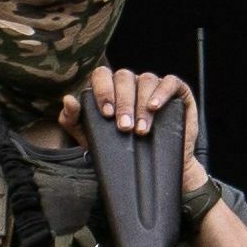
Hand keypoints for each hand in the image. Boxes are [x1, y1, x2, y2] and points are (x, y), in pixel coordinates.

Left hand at [82, 64, 210, 197]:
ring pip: (146, 80)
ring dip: (141, 105)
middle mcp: (132, 82)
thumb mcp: (91, 138)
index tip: (106, 113)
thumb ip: (74, 120)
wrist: (154, 171)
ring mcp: (154, 85)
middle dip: (123, 103)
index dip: (103, 90)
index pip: (102, 75)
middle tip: (124, 128)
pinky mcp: (177, 92)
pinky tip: (155, 107)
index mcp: (111, 87)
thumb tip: (68, 99)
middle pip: (124, 77)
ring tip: (141, 130)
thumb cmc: (120, 151)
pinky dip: (162, 92)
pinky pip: (170, 82)